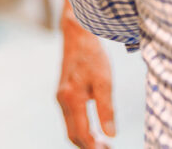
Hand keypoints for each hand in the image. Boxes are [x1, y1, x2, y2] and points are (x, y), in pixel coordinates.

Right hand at [57, 2, 115, 148]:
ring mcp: (60, 96)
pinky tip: (94, 127)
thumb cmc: (93, 55)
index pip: (81, 134)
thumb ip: (106, 109)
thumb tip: (110, 135)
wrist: (77, 34)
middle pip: (72, 134)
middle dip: (88, 146)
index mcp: (72, 98)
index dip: (93, 148)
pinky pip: (69, 117)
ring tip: (104, 143)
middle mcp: (62, 99)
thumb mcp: (105, 81)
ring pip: (70, 127)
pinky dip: (81, 128)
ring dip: (85, 138)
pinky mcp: (63, 92)